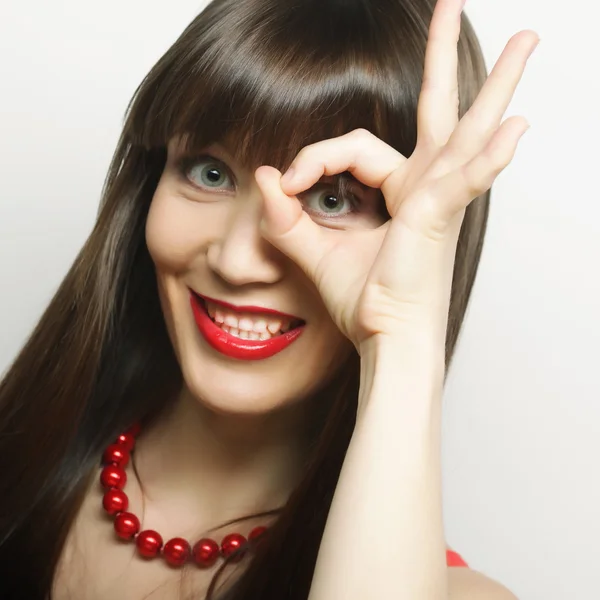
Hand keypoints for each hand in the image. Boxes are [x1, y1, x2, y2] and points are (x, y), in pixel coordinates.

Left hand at [255, 0, 538, 349]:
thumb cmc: (366, 301)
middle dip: (446, 58)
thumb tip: (264, 177)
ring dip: (497, 83)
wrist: (385, 339)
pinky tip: (514, 129)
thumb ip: (288, 216)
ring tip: (527, 39)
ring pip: (469, 128)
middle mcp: (428, 184)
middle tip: (455, 4)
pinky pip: (467, 181)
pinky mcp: (440, 218)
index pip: (354, 146)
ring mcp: (441, 197)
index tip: (285, 182)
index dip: (314, 157)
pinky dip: (489, 158)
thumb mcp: (316, 252)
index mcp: (403, 189)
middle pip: (441, 109)